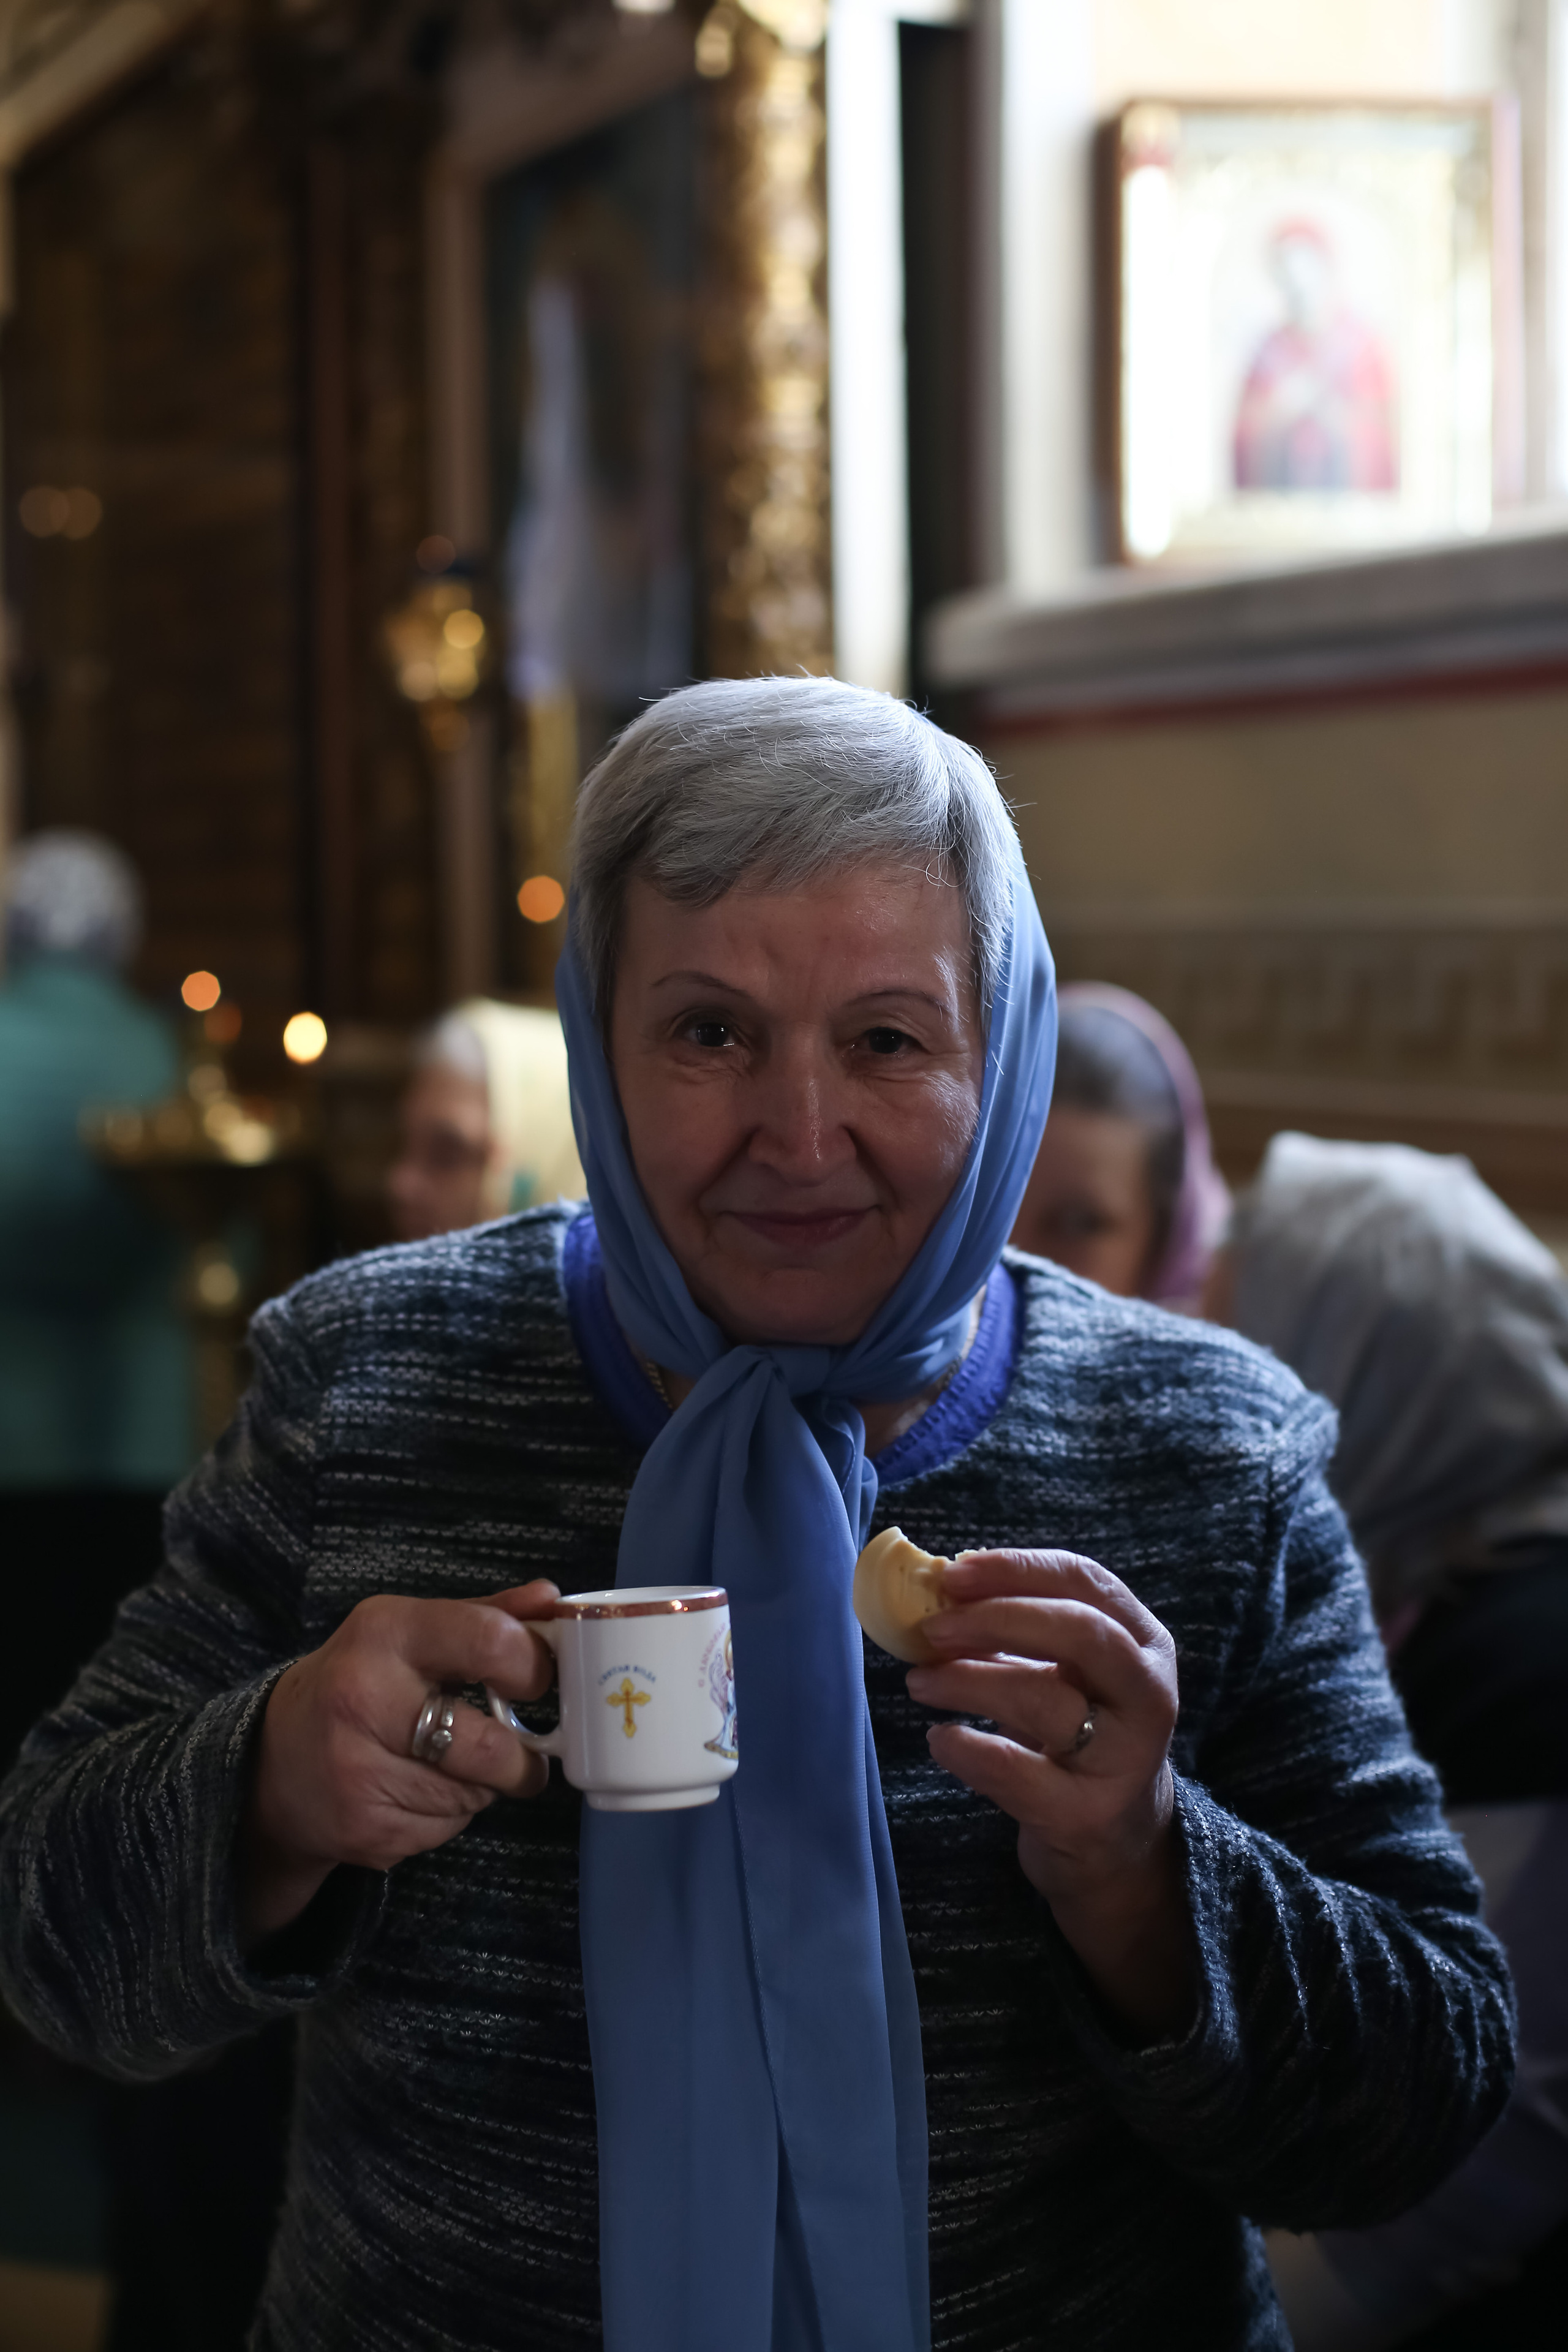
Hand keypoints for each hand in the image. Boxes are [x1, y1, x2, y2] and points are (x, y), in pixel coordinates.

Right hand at [237, 1581, 559, 1948]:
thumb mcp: (409, 1633)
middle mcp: (364, 1695)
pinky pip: (444, 1830)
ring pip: (472, 1795)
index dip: (533, 1668)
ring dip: (479, 1788)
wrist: (272, 1761)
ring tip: (446, 1768)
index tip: (539, 1684)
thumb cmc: (359, 1684)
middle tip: (519, 1754)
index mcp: (386, 1631)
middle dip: (518, 1757)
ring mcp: (357, 1768)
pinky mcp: (362, 1827)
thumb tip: (552, 1599)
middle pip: (490, 1744)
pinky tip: (414, 1794)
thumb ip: (484, 1616)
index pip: (490, 1641)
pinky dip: (446, 1818)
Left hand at [905, 1550, 1193, 2037]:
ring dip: (968, 1681)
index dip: (1016, 1569)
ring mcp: (1126, 1759)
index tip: (953, 1571)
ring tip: (919, 1683)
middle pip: (1081, 1632)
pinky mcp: (1089, 1815)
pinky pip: (1018, 1773)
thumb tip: (936, 1593)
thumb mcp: (1065, 1674)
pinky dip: (968, 1750)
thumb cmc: (1079, 1736)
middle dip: (998, 1619)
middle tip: (933, 1627)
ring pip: (1046, 1699)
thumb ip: (1016, 1634)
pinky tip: (941, 1740)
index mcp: (1143, 1641)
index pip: (1086, 1581)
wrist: (1117, 1842)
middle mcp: (1149, 1694)